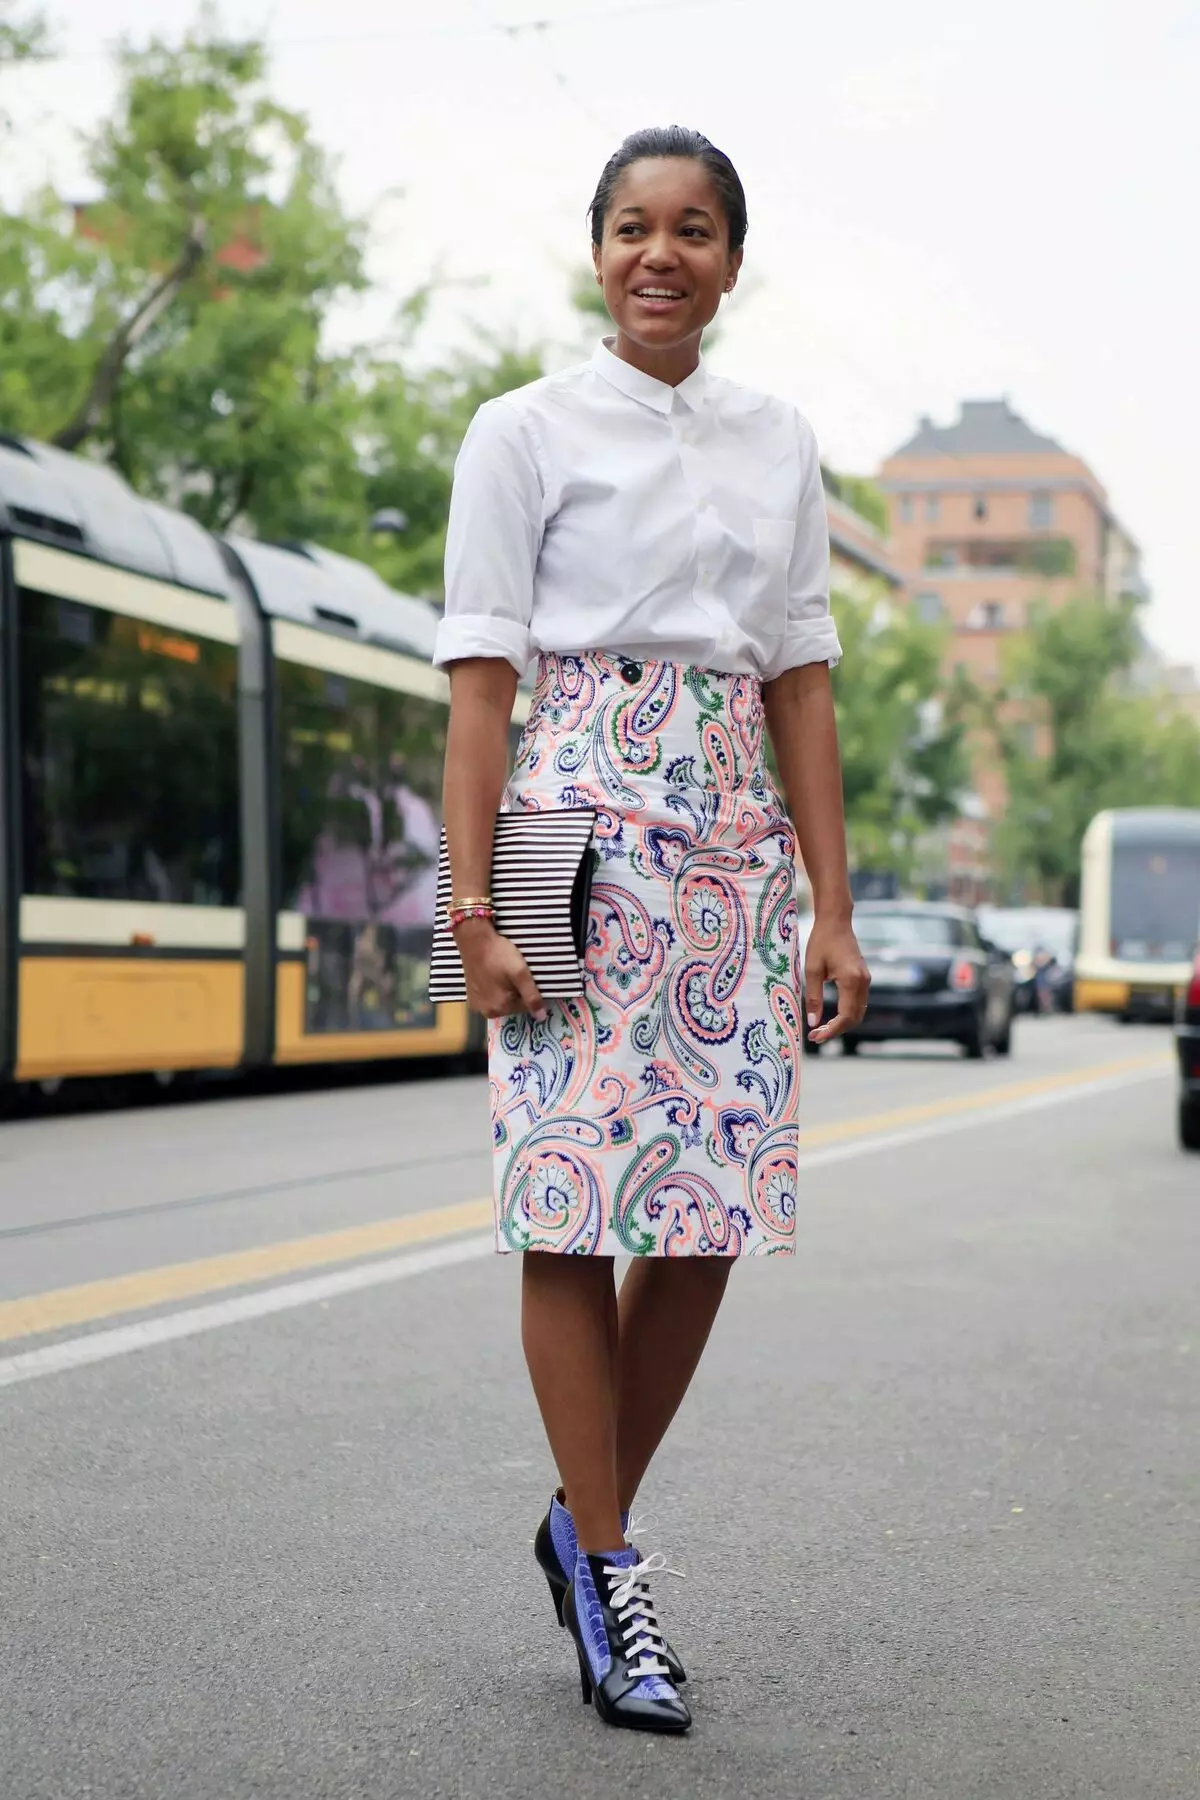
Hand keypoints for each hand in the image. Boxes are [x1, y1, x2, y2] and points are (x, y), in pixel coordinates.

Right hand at [454, 920, 547, 1020]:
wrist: (475, 941)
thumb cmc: (499, 955)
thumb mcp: (520, 974)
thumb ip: (532, 996)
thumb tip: (541, 1017)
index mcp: (501, 1008)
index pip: (526, 1006)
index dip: (528, 990)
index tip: (523, 976)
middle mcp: (487, 1012)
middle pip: (513, 1005)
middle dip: (516, 992)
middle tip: (511, 973)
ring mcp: (477, 1005)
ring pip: (502, 1001)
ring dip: (505, 990)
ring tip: (501, 973)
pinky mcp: (471, 997)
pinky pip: (490, 998)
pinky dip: (494, 990)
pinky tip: (492, 976)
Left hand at [804, 917, 868, 1044]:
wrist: (836, 921)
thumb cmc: (821, 942)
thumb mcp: (812, 970)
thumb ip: (813, 997)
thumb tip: (813, 1022)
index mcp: (851, 980)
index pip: (845, 1016)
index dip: (831, 1030)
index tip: (815, 1037)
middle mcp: (863, 982)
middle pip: (855, 1018)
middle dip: (836, 1030)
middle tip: (816, 1037)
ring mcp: (866, 980)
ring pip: (858, 1012)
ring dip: (842, 1024)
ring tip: (821, 1030)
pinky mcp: (863, 978)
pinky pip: (858, 1003)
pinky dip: (847, 1014)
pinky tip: (831, 1017)